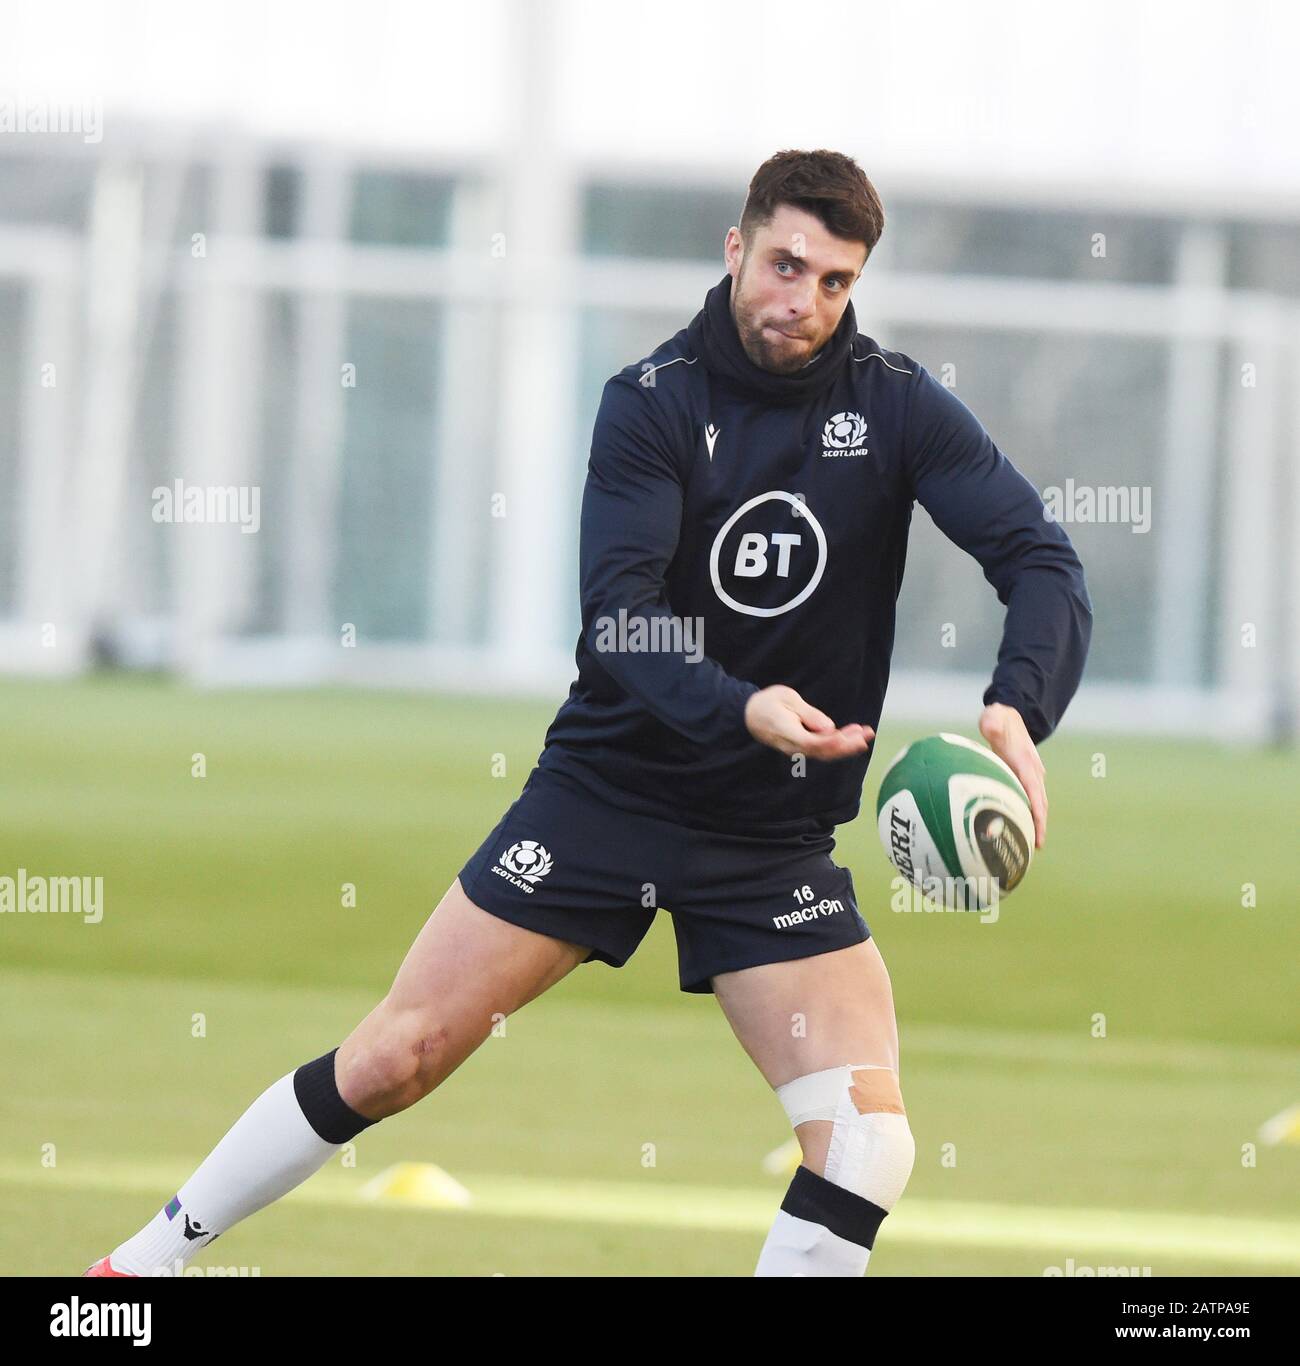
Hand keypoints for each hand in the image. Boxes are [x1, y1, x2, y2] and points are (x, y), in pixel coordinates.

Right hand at [744, 685, 873, 761]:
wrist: (751, 716)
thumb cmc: (768, 703)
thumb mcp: (787, 698)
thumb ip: (809, 714)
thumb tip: (829, 728)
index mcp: (787, 732)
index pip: (812, 743)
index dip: (831, 743)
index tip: (848, 738)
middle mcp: (793, 746)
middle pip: (823, 751)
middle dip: (847, 745)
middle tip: (867, 735)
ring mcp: (797, 749)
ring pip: (825, 752)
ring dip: (847, 744)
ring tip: (866, 733)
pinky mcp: (801, 747)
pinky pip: (821, 749)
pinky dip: (838, 743)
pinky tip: (852, 735)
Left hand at [979, 703, 1045, 848]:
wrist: (1010, 716)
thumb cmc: (999, 720)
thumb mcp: (993, 718)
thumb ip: (992, 722)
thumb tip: (989, 725)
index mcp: (1025, 762)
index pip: (1034, 790)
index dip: (1037, 810)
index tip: (1038, 828)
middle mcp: (1033, 771)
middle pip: (1040, 801)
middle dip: (1040, 824)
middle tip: (1037, 846)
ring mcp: (1032, 774)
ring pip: (1038, 802)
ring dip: (1037, 822)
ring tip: (1032, 844)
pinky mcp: (1026, 777)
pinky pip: (1030, 798)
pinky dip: (1029, 813)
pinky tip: (1020, 828)